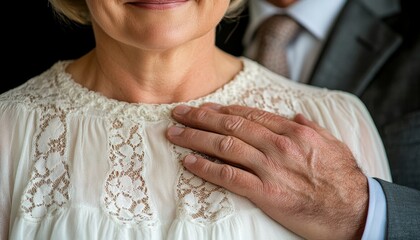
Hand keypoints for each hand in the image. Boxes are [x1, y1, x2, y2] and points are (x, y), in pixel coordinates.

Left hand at [166, 103, 368, 239]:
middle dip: (200, 118)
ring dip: (195, 139)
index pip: (248, 115)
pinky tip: (189, 162)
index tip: (203, 108)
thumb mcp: (331, 142)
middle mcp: (277, 145)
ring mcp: (270, 168)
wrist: (353, 210)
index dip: (221, 110)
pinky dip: (206, 168)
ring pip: (224, 147)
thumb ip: (310, 126)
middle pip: (230, 126)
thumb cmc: (343, 177)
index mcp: (292, 131)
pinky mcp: (266, 192)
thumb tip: (296, 115)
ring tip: (175, 134)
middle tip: (178, 113)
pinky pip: (229, 177)